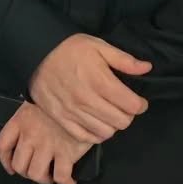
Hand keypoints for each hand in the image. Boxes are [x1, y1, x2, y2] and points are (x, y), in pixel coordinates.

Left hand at [0, 102, 90, 183]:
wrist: (80, 93)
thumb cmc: (60, 95)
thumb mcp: (38, 101)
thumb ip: (31, 117)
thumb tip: (31, 129)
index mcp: (21, 121)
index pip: (3, 145)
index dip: (5, 160)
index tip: (11, 167)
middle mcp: (31, 136)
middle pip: (19, 165)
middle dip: (27, 172)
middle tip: (37, 170)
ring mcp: (47, 145)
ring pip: (36, 174)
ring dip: (44, 179)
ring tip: (51, 175)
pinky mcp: (66, 152)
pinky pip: (61, 176)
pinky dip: (65, 182)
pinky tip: (69, 180)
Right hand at [28, 33, 150, 145]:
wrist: (36, 54)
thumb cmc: (69, 49)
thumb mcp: (98, 46)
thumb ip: (124, 60)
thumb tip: (147, 68)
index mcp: (101, 81)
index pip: (132, 105)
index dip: (141, 105)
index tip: (139, 101)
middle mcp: (88, 100)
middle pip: (121, 122)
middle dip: (128, 116)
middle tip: (124, 108)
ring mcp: (73, 112)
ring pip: (105, 132)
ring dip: (112, 125)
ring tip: (110, 115)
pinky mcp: (61, 119)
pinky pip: (85, 137)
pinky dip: (95, 134)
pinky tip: (96, 124)